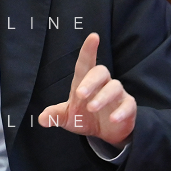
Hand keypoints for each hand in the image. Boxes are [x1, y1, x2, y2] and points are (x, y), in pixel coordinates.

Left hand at [38, 32, 135, 146]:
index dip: (88, 50)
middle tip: (81, 94)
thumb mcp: (66, 118)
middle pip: (100, 72)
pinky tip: (113, 119)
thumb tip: (42, 119)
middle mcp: (102, 84)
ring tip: (91, 108)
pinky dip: (121, 111)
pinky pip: (128, 105)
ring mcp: (117, 95)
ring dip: (103, 97)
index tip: (93, 36)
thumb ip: (55, 115)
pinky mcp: (128, 107)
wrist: (104, 133)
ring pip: (114, 87)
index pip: (86, 63)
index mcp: (84, 83)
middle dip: (91, 81)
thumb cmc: (85, 118)